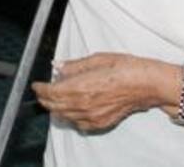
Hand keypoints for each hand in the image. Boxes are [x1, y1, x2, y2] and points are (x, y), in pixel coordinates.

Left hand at [32, 53, 163, 131]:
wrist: (147, 84)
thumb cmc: (125, 68)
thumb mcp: (98, 59)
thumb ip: (74, 65)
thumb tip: (57, 66)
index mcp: (81, 87)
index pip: (51, 92)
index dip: (40, 88)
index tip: (36, 84)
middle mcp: (84, 105)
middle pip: (54, 106)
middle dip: (44, 99)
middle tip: (41, 91)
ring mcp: (92, 117)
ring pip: (64, 116)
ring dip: (55, 108)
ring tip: (53, 99)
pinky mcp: (100, 123)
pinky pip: (78, 123)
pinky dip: (70, 117)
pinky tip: (71, 110)